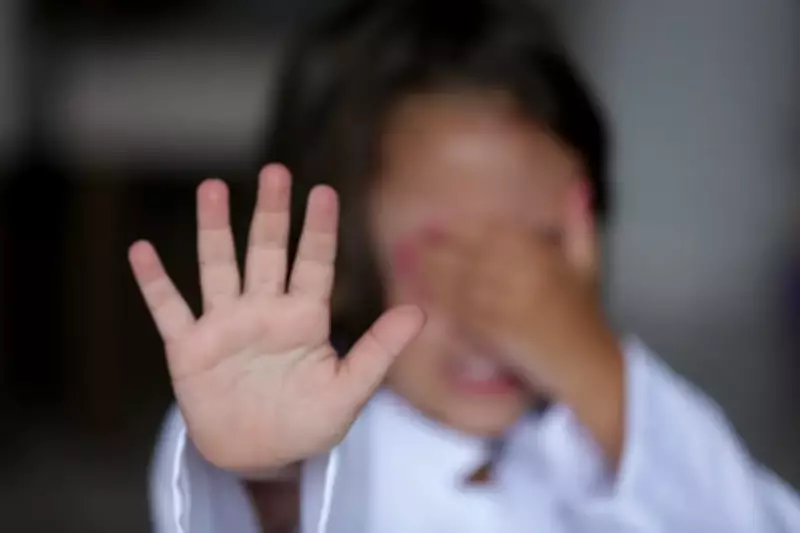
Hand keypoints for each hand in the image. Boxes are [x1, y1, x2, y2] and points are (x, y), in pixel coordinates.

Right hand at [129, 164, 423, 473]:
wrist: (261, 456)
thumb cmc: (309, 423)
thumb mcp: (350, 390)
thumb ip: (379, 350)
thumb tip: (419, 312)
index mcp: (304, 318)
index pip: (314, 264)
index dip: (319, 230)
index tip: (325, 192)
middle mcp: (264, 311)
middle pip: (267, 252)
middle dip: (271, 213)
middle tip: (275, 171)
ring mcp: (225, 326)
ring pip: (218, 267)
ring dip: (214, 229)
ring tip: (212, 188)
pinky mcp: (189, 349)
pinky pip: (169, 310)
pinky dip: (154, 283)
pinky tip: (140, 250)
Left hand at [423, 184, 623, 460]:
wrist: (590, 367)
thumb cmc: (585, 318)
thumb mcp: (588, 266)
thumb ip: (578, 224)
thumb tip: (578, 186)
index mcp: (544, 256)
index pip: (496, 233)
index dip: (464, 227)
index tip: (439, 220)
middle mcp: (525, 275)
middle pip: (472, 254)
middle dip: (440, 247)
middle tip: (411, 239)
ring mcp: (510, 304)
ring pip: (462, 282)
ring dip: (432, 271)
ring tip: (406, 261)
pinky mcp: (499, 333)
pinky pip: (463, 314)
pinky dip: (441, 303)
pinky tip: (420, 296)